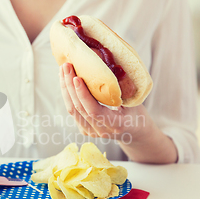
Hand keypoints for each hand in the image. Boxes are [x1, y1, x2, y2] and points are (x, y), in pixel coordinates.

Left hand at [59, 62, 176, 162]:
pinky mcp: (84, 129)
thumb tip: (108, 65)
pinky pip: (73, 111)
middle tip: (66, 66)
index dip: (83, 95)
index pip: (94, 110)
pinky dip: (68, 95)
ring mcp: (91, 131)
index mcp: (116, 124)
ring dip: (66, 89)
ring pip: (73, 110)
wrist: (135, 133)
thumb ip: (121, 89)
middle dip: (70, 86)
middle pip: (79, 108)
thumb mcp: (133, 101)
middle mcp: (101, 130)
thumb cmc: (136, 113)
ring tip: (63, 70)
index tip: (77, 78)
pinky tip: (65, 81)